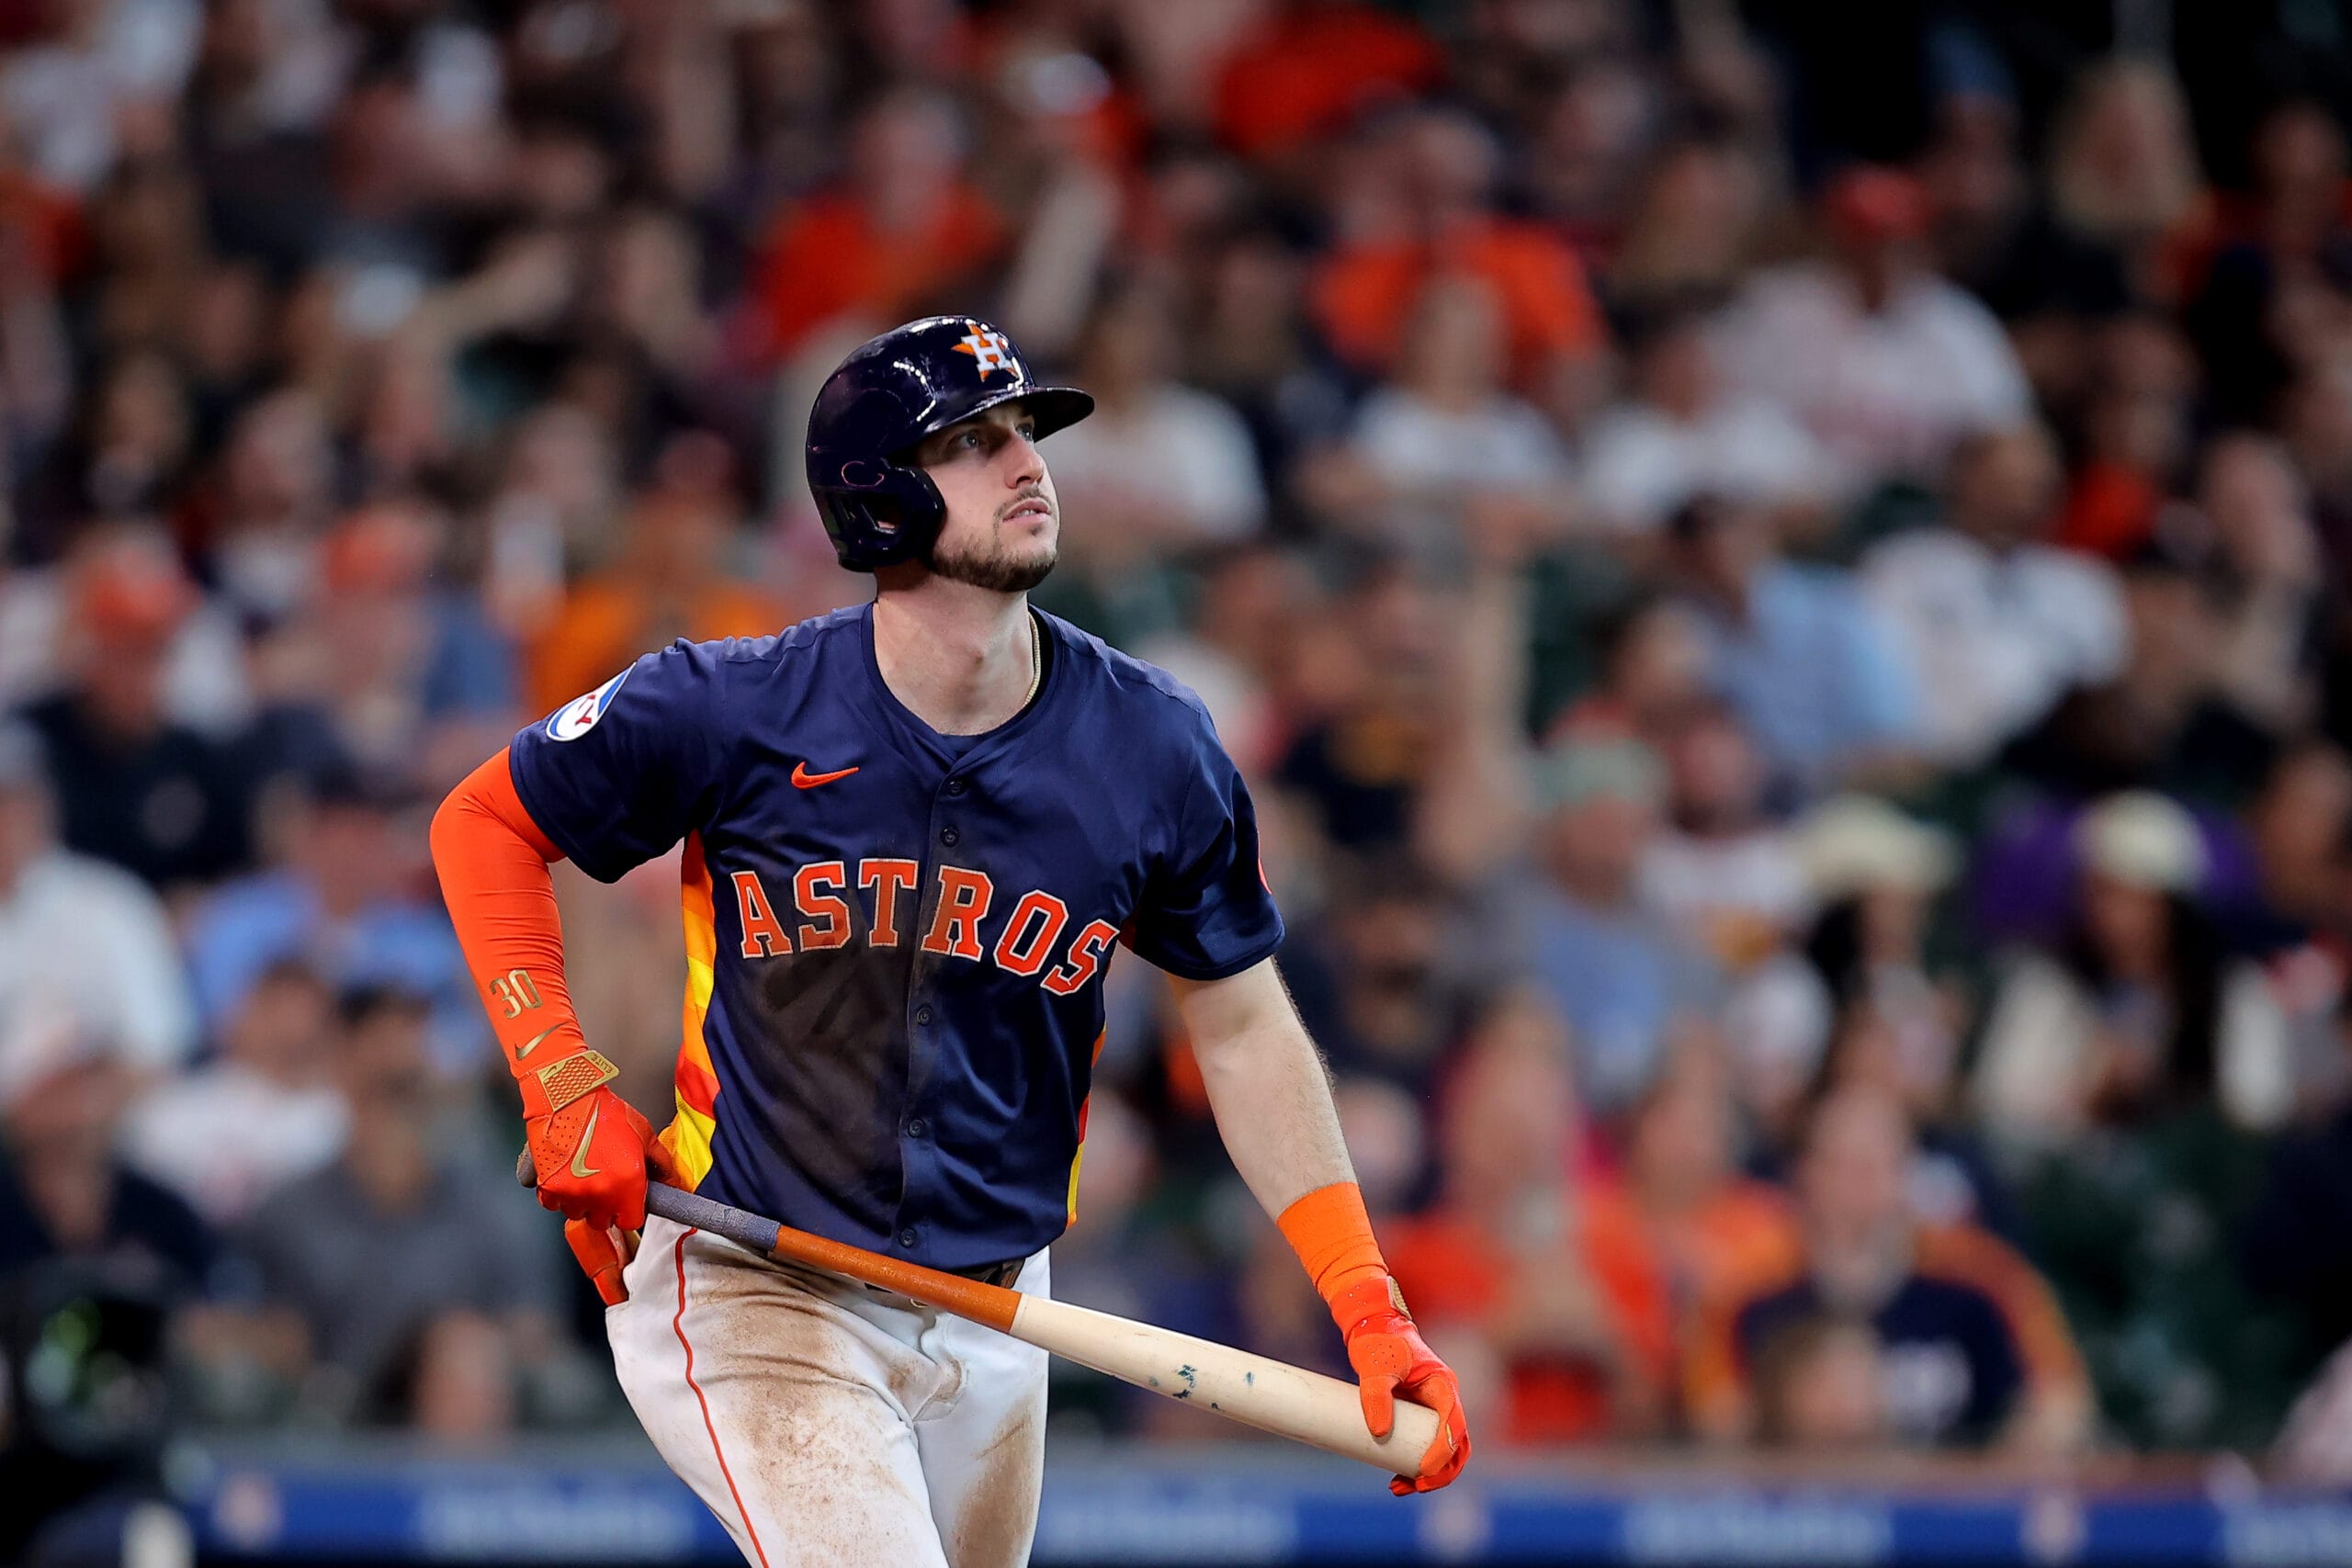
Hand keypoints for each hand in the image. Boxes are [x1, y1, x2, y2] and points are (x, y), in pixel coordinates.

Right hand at [523, 1125, 674, 1306]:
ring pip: (577, 1213)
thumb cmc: (606, 1112)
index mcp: (629, 1183)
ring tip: (583, 1177)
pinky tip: (565, 1176)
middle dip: (605, 1208)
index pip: (631, 1221)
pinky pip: (553, 1205)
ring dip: (581, 1202)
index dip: (629, 1212)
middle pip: (603, 1222)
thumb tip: (673, 1183)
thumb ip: (662, 1163)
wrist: (568, 1098)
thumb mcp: (645, 1134)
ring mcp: (573, 1194)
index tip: (627, 1203)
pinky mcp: (549, 1188)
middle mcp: (601, 1194)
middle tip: (605, 1186)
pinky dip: (557, 1195)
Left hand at [1331, 1276, 1470, 1495]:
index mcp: (1443, 1385)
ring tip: (1398, 1488)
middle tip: (1414, 1486)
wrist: (1372, 1328)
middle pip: (1458, 1445)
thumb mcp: (1375, 1367)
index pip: (1454, 1424)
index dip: (1443, 1450)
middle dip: (1441, 1471)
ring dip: (1430, 1474)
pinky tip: (1397, 1480)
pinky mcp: (1418, 1416)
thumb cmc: (1378, 1343)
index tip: (1423, 1470)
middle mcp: (1444, 1399)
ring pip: (1445, 1450)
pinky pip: (1426, 1446)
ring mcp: (1433, 1409)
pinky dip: (1417, 1466)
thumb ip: (1376, 1395)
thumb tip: (1379, 1433)